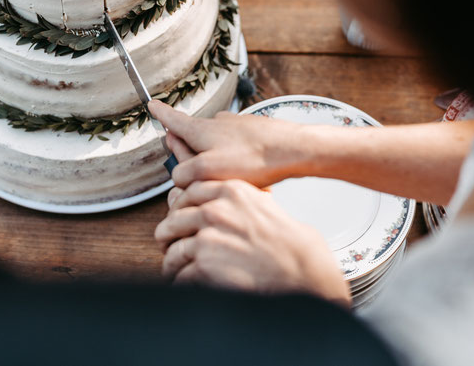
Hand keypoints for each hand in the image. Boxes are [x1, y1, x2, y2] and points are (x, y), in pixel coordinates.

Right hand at [149, 99, 317, 187]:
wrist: (292, 149)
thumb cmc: (253, 159)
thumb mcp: (208, 171)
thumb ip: (186, 174)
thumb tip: (178, 177)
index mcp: (200, 130)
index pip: (173, 120)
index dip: (160, 114)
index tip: (152, 104)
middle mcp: (216, 123)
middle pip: (193, 137)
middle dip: (189, 152)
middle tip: (195, 170)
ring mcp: (235, 126)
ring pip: (215, 144)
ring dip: (214, 159)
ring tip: (229, 178)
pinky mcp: (252, 133)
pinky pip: (235, 147)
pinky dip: (234, 159)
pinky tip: (246, 174)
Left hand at [155, 180, 349, 304]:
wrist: (303, 270)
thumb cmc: (290, 242)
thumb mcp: (263, 203)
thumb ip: (234, 199)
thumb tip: (208, 202)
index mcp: (230, 191)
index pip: (186, 192)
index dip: (178, 208)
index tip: (176, 217)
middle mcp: (215, 210)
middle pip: (173, 221)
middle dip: (170, 236)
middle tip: (170, 245)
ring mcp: (207, 238)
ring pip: (173, 250)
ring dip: (172, 262)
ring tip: (175, 269)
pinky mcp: (204, 265)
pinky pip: (180, 274)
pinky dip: (180, 282)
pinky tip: (185, 283)